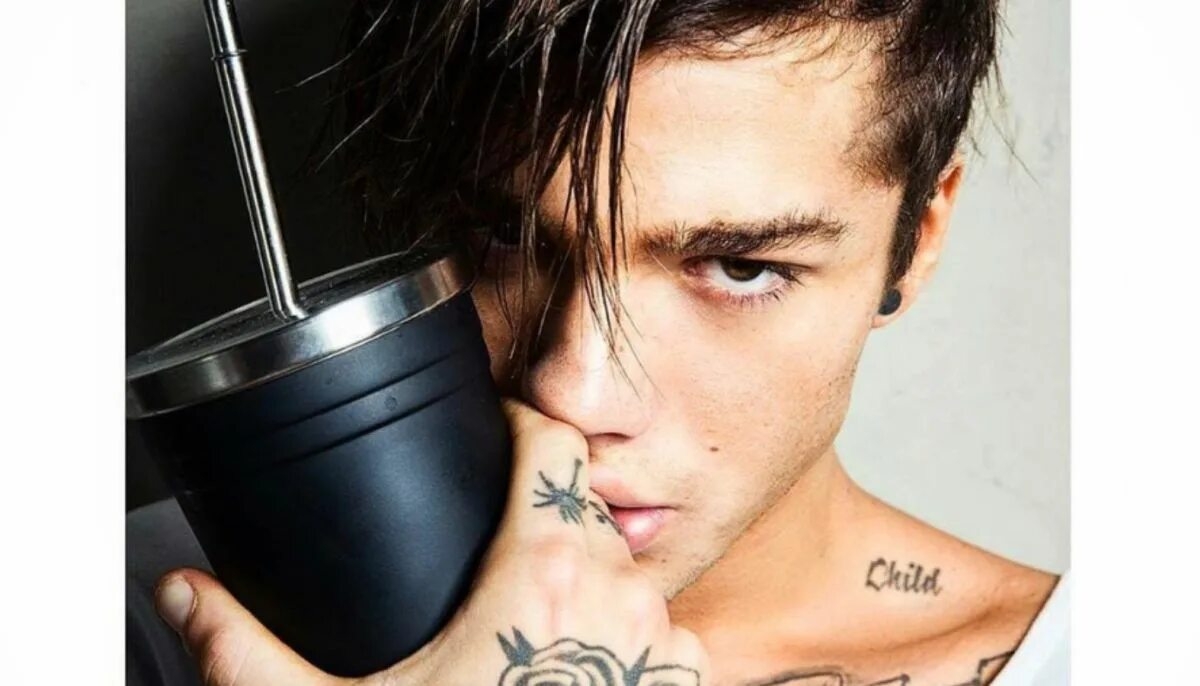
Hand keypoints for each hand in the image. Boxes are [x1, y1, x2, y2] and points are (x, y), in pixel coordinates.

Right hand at [154, 398, 708, 684]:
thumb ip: (247, 651)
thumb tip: (185, 596)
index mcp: (540, 574)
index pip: (554, 444)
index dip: (523, 426)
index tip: (500, 433)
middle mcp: (616, 595)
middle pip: (581, 505)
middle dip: (537, 513)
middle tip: (490, 551)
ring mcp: (660, 640)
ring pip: (621, 565)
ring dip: (581, 574)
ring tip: (523, 615)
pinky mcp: (681, 681)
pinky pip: (658, 623)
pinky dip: (620, 628)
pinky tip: (570, 659)